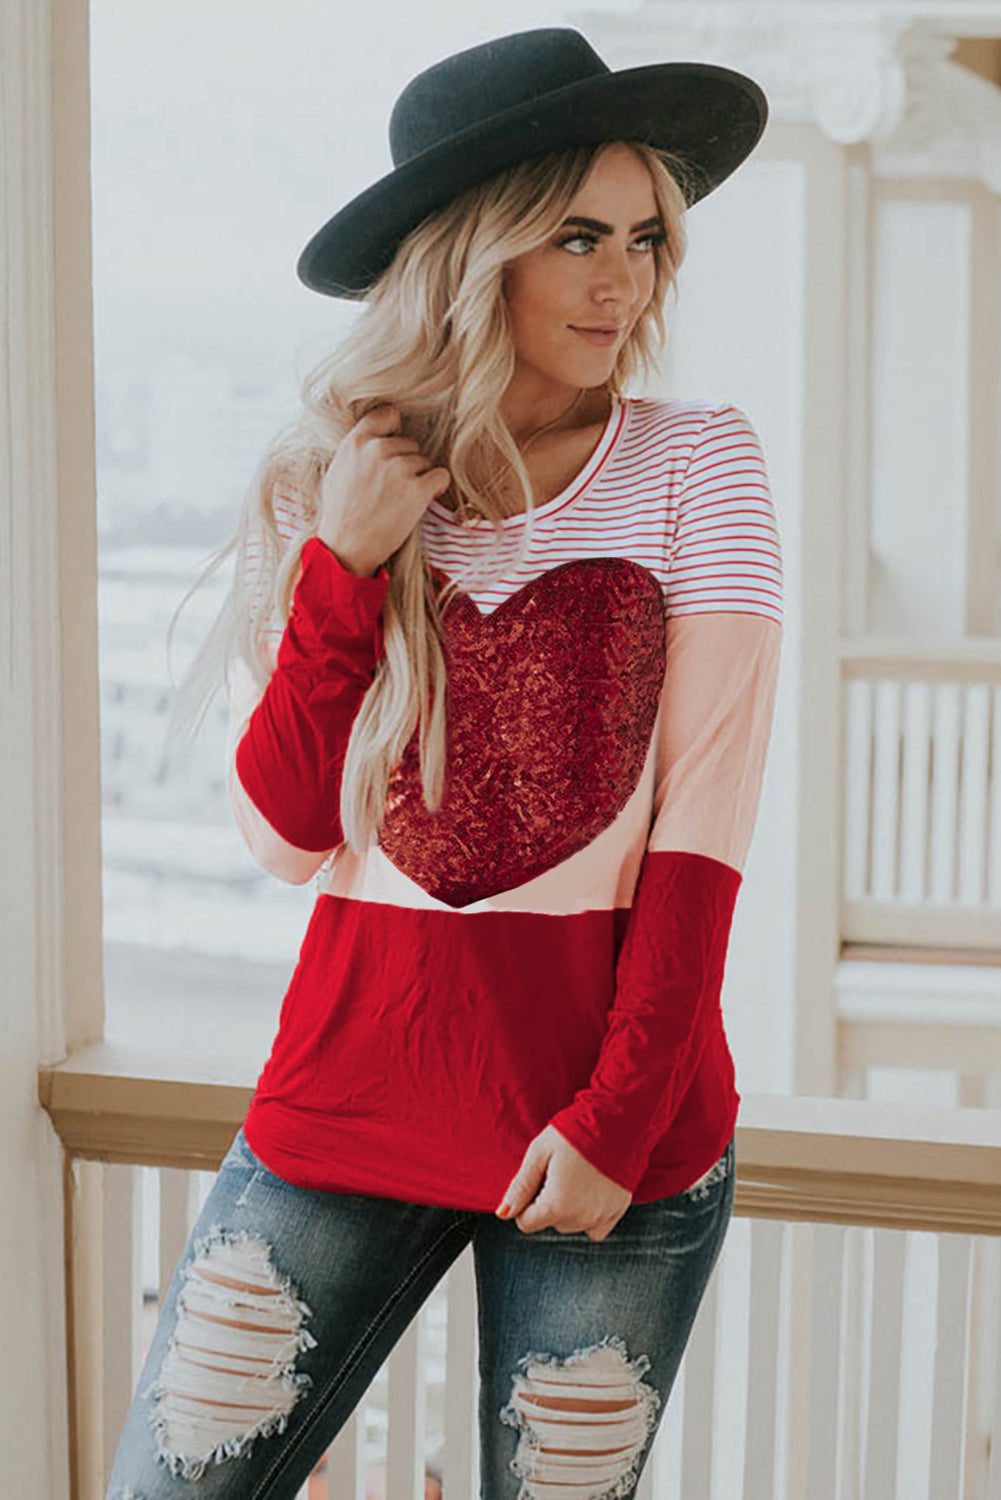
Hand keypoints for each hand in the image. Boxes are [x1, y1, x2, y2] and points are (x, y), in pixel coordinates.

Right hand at [318, 402, 450, 575]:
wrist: (347, 547)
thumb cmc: (341, 513)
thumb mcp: (339, 469)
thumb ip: (359, 448)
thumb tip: (381, 434)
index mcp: (356, 441)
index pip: (388, 414)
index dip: (395, 430)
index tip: (394, 445)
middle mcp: (378, 450)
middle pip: (410, 443)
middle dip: (406, 462)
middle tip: (392, 487)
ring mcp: (399, 469)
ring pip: (424, 461)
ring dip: (418, 478)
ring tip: (400, 500)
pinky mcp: (417, 490)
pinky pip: (441, 476)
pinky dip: (436, 487)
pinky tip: (422, 500)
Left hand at [495, 1125, 631, 1239]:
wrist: (617, 1120)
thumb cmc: (573, 1132)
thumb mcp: (539, 1153)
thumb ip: (520, 1186)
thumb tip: (502, 1213)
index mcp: (556, 1206)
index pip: (526, 1223)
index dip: (526, 1201)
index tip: (539, 1178)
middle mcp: (579, 1218)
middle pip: (550, 1222)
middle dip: (548, 1202)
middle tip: (558, 1171)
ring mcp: (601, 1217)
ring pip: (571, 1225)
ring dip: (568, 1209)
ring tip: (575, 1176)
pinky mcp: (617, 1211)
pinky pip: (596, 1229)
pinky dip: (589, 1216)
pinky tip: (590, 1192)